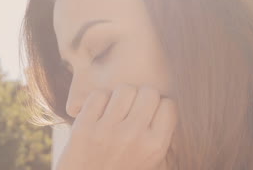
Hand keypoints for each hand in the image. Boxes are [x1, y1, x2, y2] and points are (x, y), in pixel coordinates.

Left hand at [55, 84, 177, 169]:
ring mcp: (107, 130)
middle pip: (149, 91)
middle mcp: (133, 136)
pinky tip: (100, 113)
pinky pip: (98, 95)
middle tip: (134, 109)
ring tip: (117, 110)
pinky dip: (100, 100)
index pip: (169, 104)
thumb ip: (163, 139)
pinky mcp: (83, 127)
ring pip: (124, 89)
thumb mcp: (153, 164)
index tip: (152, 114)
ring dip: (121, 97)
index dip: (160, 107)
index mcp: (154, 146)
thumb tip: (168, 110)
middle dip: (143, 98)